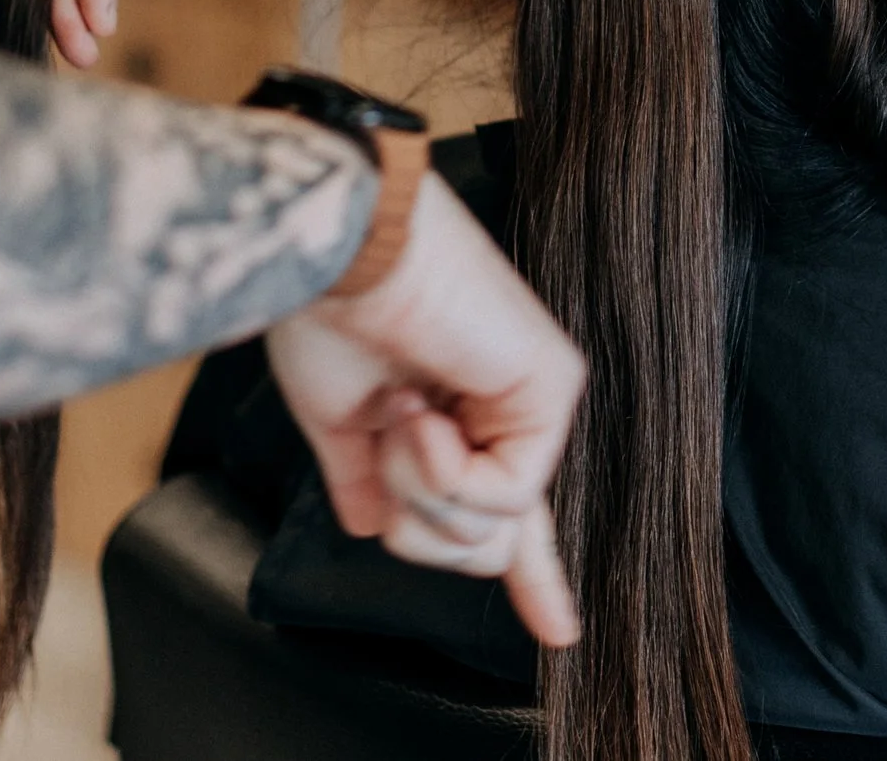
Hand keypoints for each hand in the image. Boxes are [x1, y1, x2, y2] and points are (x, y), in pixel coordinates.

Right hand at [266, 173, 585, 649]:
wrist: (331, 253)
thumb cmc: (326, 310)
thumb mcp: (340, 418)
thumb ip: (370, 479)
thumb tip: (374, 529)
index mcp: (461, 417)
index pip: (504, 514)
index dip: (535, 578)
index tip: (559, 633)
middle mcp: (506, 409)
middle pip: (485, 548)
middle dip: (419, 523)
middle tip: (387, 439)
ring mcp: (534, 399)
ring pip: (490, 534)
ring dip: (417, 488)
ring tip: (400, 409)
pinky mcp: (551, 387)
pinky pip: (501, 497)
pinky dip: (438, 469)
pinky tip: (417, 411)